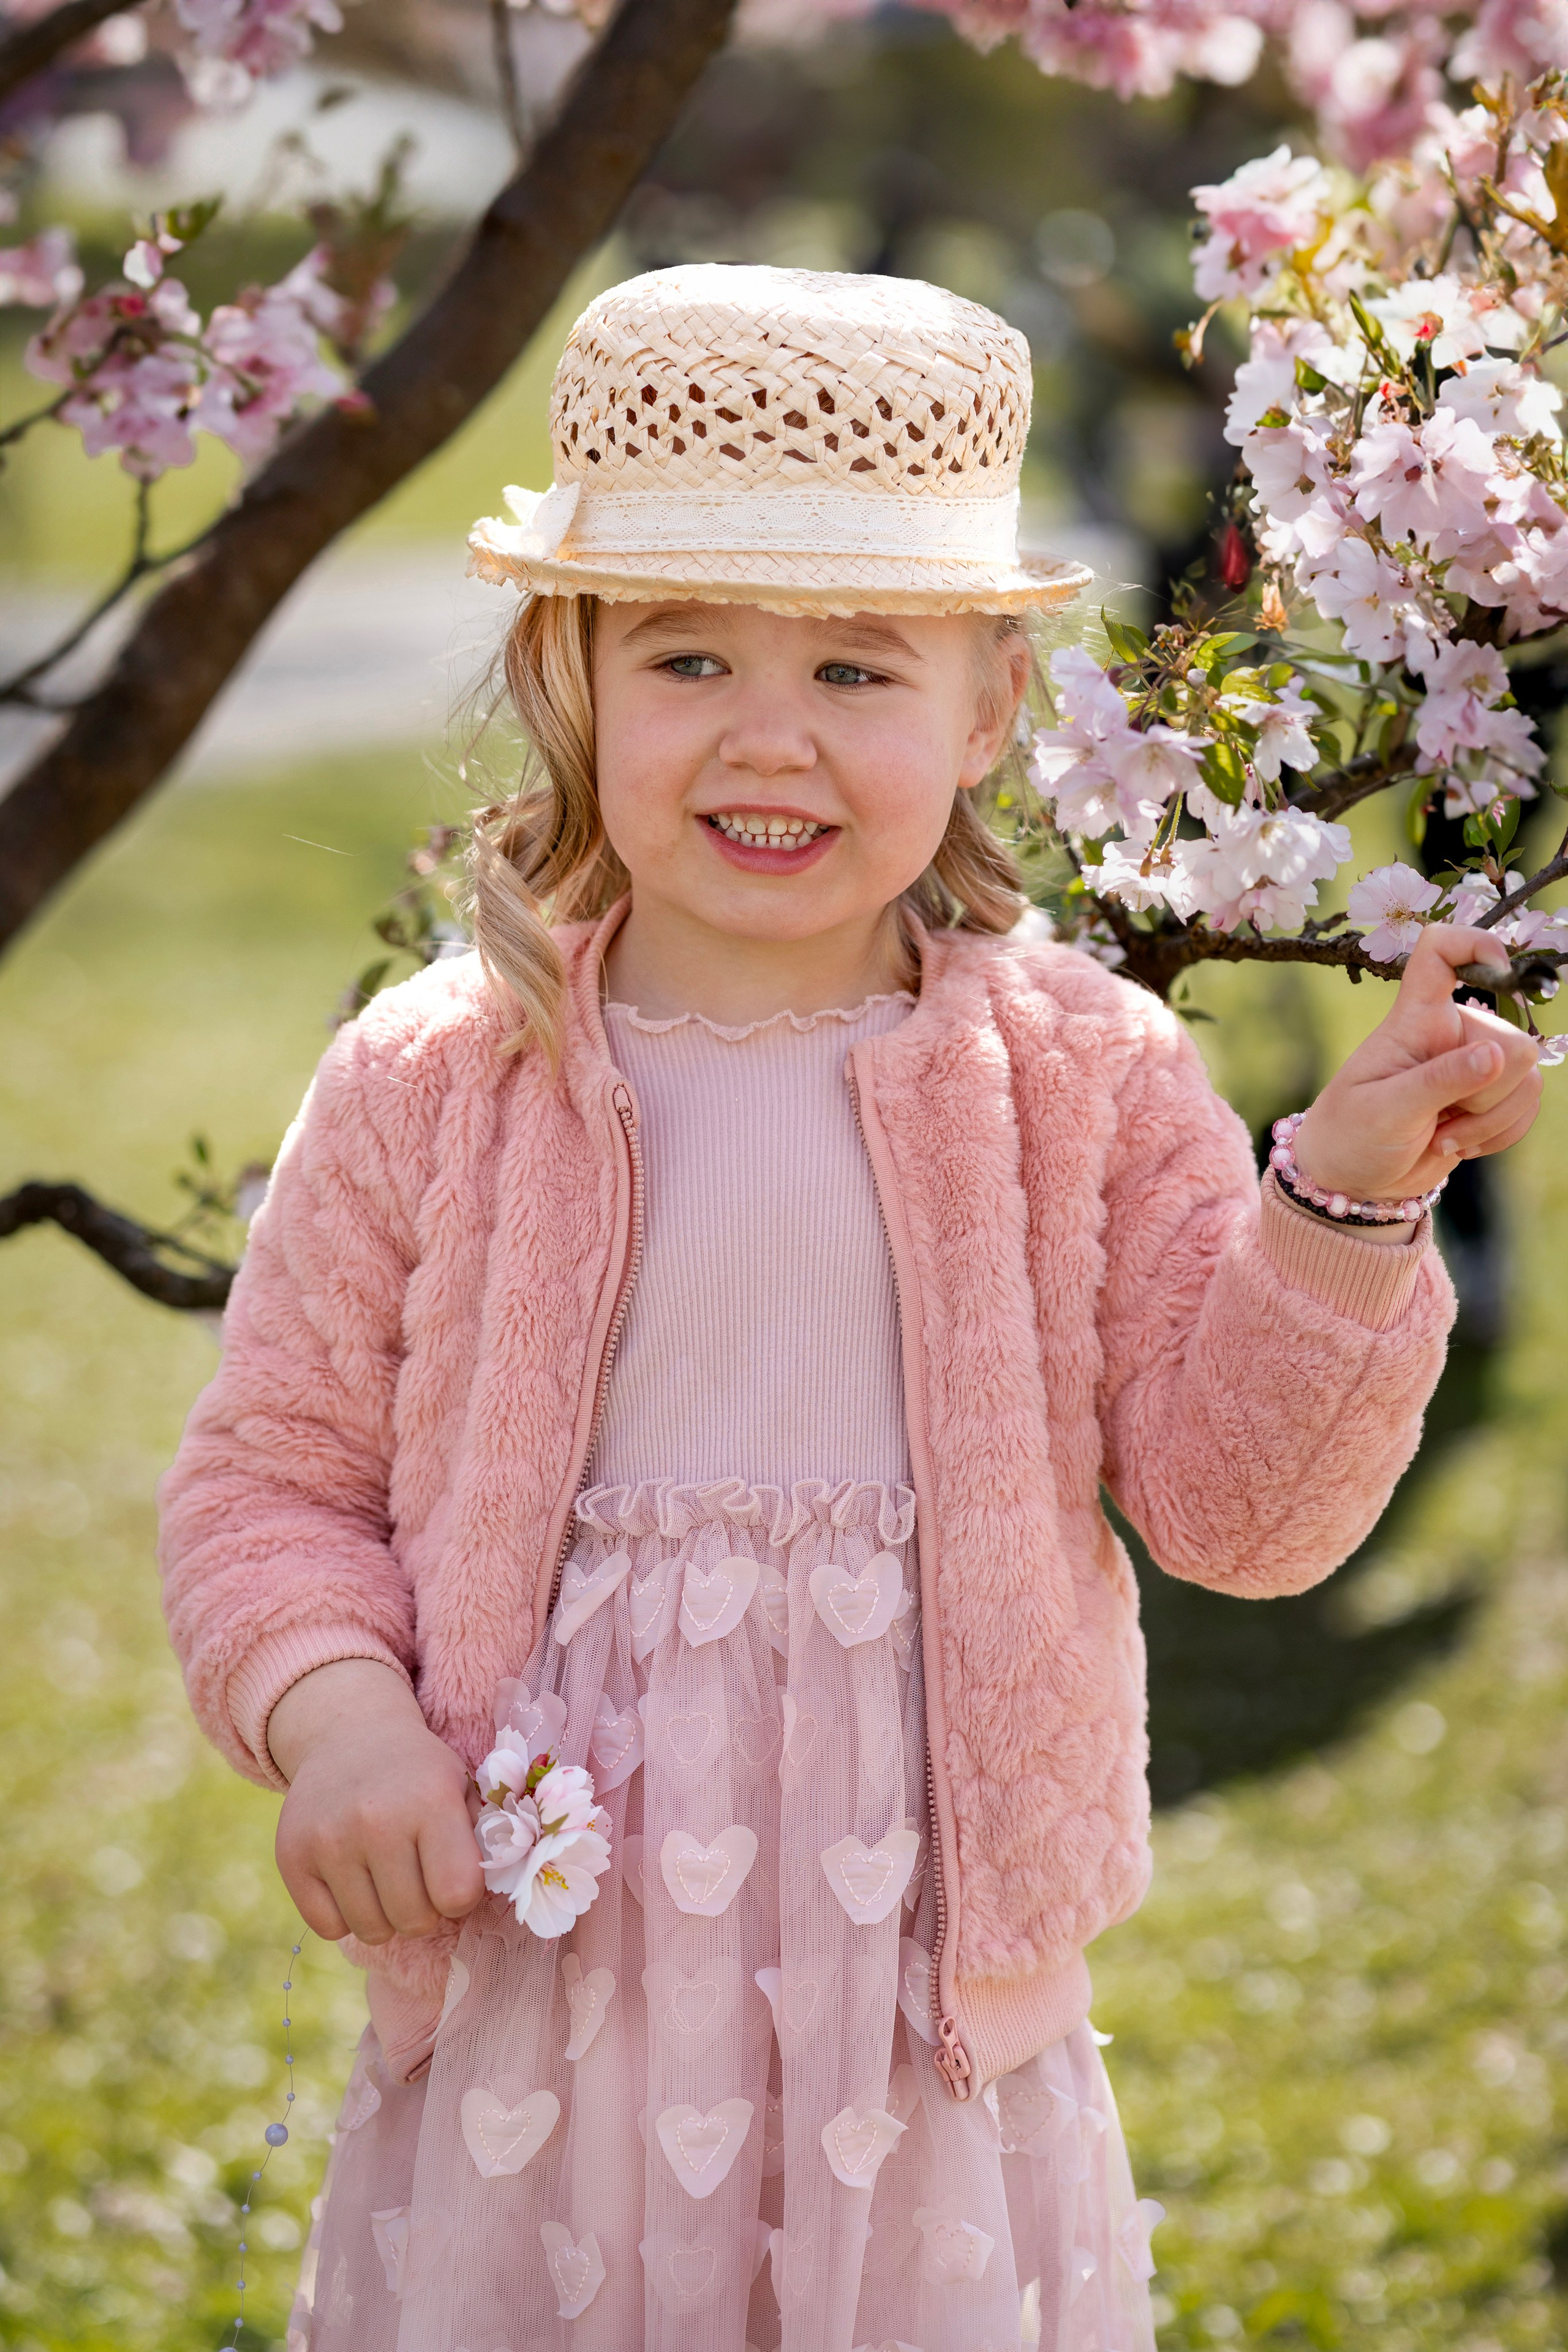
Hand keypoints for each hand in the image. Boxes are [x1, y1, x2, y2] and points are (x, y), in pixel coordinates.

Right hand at [270, 1658, 484, 1944]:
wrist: (348, 1735)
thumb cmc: (417, 1772)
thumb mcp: (460, 1787)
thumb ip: (482, 1840)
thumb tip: (484, 1894)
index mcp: (431, 1800)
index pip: (457, 1894)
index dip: (460, 1896)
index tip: (452, 1877)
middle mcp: (377, 1820)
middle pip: (414, 1920)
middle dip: (423, 1910)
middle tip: (418, 1879)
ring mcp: (329, 1840)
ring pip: (371, 1930)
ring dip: (385, 1916)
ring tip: (386, 1879)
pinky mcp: (291, 1857)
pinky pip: (328, 1928)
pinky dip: (344, 1916)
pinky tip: (352, 1880)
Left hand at [1294, 924, 1543, 1204]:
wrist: (1354, 1175)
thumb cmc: (1352, 1134)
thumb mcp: (1386, 1111)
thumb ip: (1440, 1081)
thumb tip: (1496, 1053)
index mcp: (1414, 1019)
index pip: (1441, 953)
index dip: (1475, 944)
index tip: (1499, 971)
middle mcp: (1451, 1032)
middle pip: (1512, 1040)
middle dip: (1487, 1092)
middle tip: (1438, 1117)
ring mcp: (1475, 1063)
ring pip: (1528, 1076)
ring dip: (1492, 1121)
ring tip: (1442, 1136)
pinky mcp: (1491, 1095)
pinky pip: (1530, 1103)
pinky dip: (1502, 1133)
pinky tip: (1461, 1144)